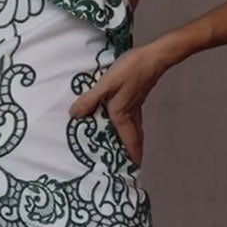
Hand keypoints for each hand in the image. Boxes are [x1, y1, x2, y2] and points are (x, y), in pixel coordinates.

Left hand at [68, 42, 169, 166]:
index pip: (130, 142)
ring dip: (130, 140)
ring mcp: (135, 105)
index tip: (133, 170)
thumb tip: (73, 116)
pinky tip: (120, 121)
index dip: (133, 157)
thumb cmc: (130, 70)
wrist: (153, 56)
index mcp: (123, 115)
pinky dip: (127, 126)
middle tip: (126, 164)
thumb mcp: (106, 84)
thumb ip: (90, 99)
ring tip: (122, 148)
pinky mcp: (136, 97)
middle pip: (134, 139)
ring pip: (134, 129)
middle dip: (132, 152)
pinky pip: (132, 119)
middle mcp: (131, 114)